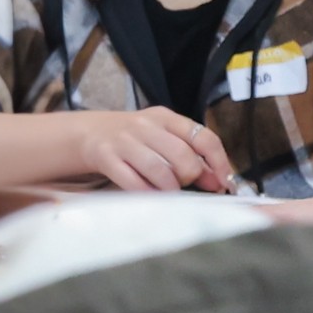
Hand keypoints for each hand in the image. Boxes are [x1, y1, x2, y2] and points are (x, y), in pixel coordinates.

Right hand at [72, 108, 230, 193]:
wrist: (87, 133)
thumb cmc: (134, 139)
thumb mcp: (163, 137)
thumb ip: (192, 155)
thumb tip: (219, 180)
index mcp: (166, 118)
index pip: (204, 137)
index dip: (219, 162)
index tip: (225, 181)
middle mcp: (146, 126)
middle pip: (183, 155)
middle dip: (191, 176)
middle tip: (186, 184)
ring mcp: (124, 141)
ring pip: (159, 170)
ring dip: (170, 188)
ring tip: (170, 192)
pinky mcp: (106, 158)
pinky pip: (133, 182)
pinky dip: (147, 193)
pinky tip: (150, 194)